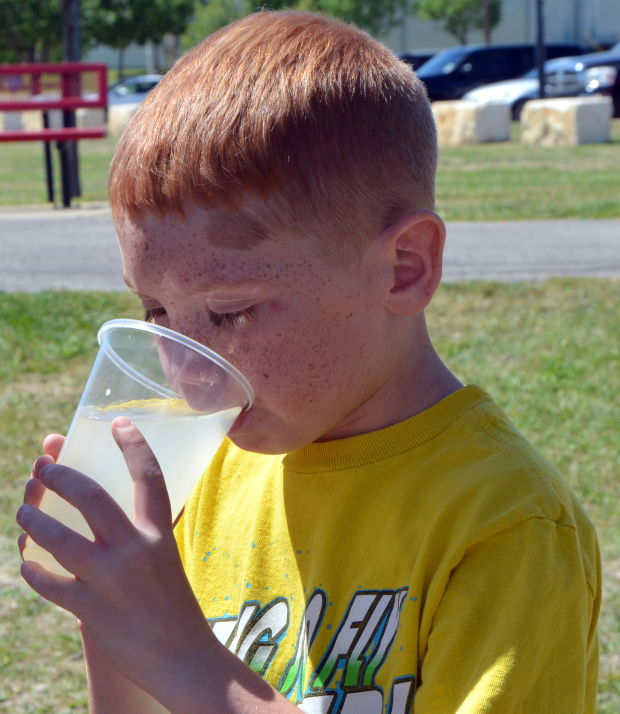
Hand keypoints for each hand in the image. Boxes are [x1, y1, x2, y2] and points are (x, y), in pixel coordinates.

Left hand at [16, 418, 213, 701]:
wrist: (180, 656)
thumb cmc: (172, 603)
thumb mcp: (164, 556)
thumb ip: (140, 531)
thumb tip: (105, 507)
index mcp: (158, 533)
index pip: (149, 476)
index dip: (133, 445)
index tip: (118, 423)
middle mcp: (135, 550)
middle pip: (91, 496)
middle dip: (60, 476)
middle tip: (42, 467)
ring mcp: (109, 580)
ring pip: (56, 537)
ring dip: (32, 519)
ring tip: (22, 510)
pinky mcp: (89, 609)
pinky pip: (47, 581)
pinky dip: (33, 568)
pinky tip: (29, 561)